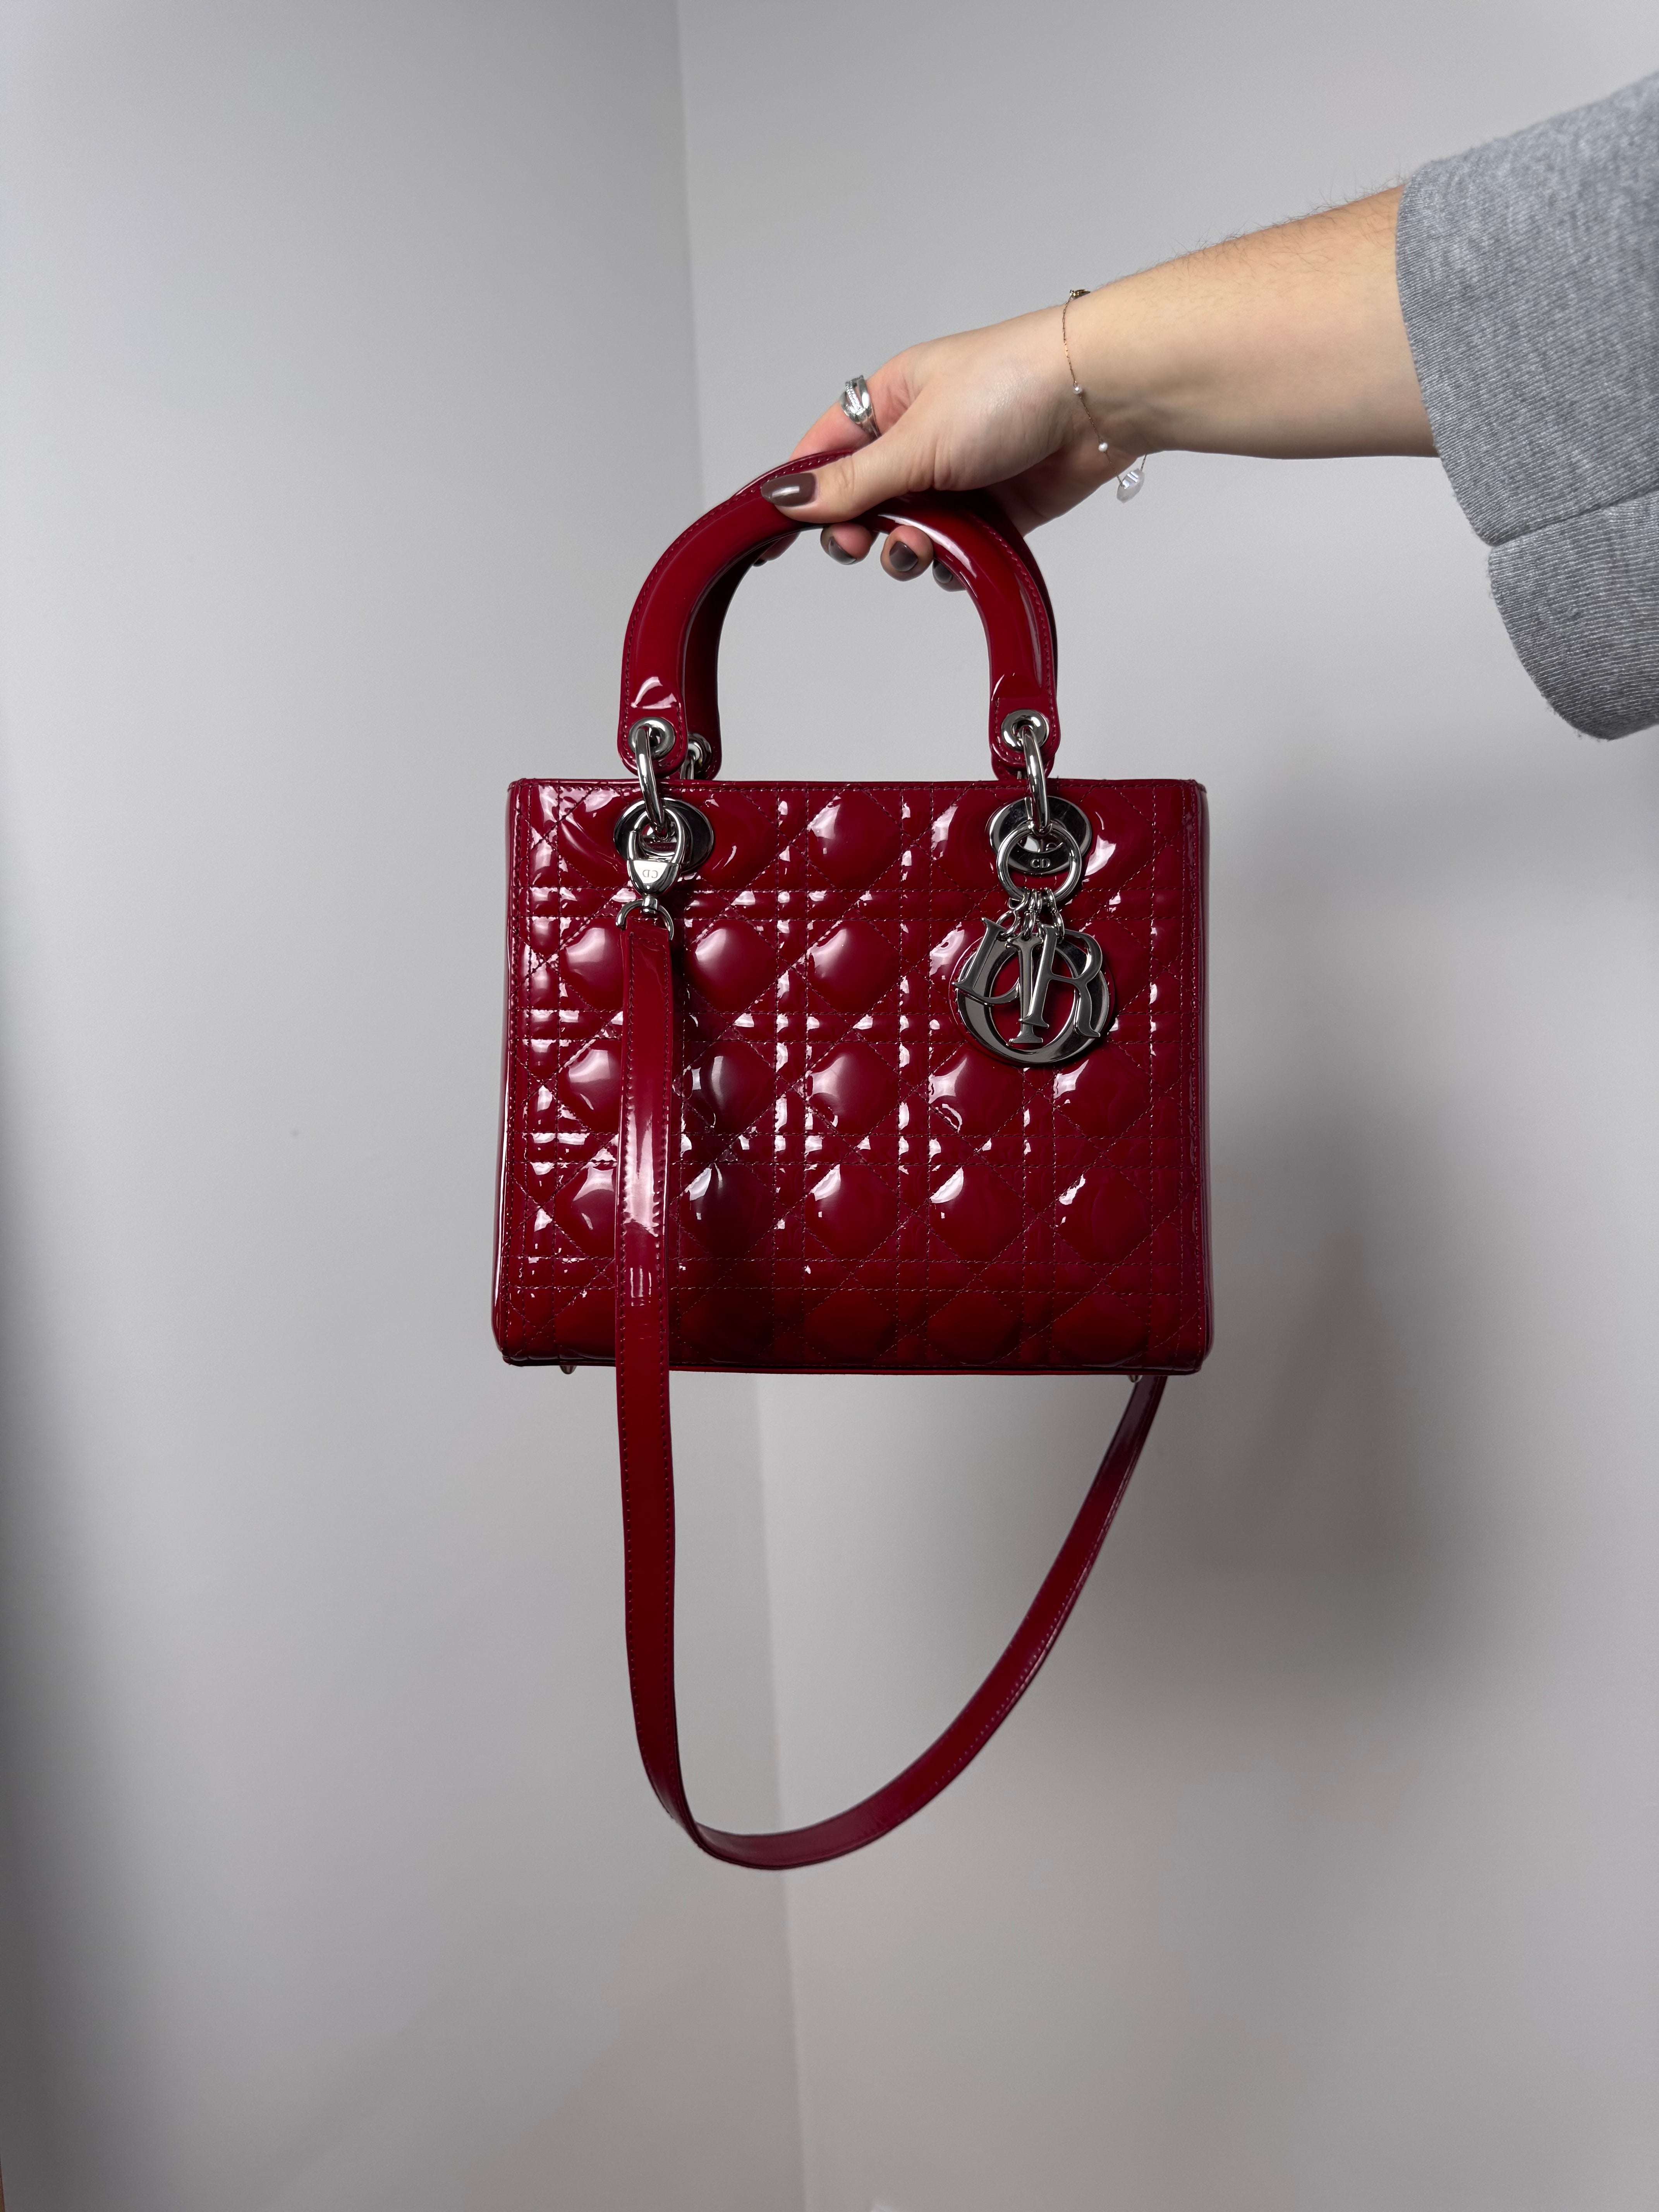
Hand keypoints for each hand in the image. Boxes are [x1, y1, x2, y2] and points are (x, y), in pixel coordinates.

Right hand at [765, 307, 1144, 583]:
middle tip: (864, 543)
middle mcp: (919, 441)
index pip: (824, 456)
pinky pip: (955, 555)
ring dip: (908, 552)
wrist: (1097, 397)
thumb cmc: (1010, 386)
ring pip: (908, 536)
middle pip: (863, 506)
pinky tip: (962, 557)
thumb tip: (787, 497)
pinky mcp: (996, 512)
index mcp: (889, 403)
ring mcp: (958, 479)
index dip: (798, 498)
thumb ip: (851, 481)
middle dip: (859, 533)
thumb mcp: (913, 439)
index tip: (774, 538)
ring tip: (924, 547)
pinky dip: (952, 565)